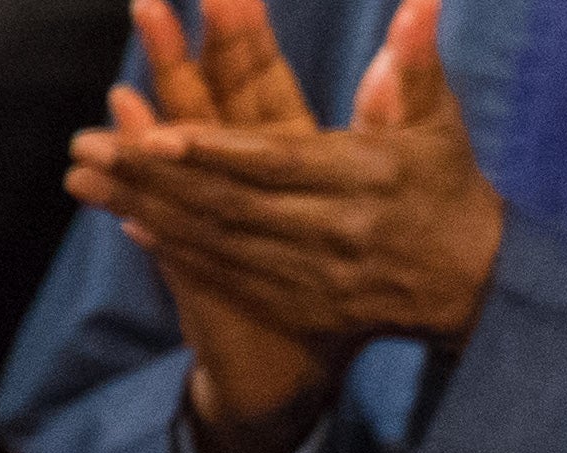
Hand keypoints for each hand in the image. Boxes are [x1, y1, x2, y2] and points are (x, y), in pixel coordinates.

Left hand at [71, 0, 503, 431]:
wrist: (472, 285)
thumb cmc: (447, 188)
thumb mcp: (439, 124)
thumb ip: (417, 64)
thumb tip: (420, 1)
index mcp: (362, 180)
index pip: (276, 163)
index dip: (215, 152)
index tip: (159, 130)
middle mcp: (334, 233)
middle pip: (232, 205)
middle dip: (157, 177)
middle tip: (94, 147)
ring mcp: (316, 278)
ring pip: (220, 244)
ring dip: (151, 212)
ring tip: (94, 180)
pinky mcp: (304, 307)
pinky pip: (231, 279)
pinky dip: (180, 253)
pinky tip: (134, 226)